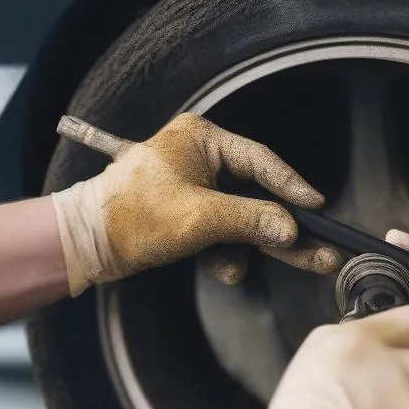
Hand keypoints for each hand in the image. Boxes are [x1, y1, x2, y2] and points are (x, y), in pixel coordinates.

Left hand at [51, 114, 341, 295]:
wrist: (87, 244)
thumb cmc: (133, 216)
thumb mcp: (200, 217)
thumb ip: (251, 220)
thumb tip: (291, 228)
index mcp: (201, 139)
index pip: (261, 162)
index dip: (292, 187)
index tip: (317, 208)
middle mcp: (200, 157)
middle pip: (257, 195)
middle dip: (282, 229)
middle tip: (320, 250)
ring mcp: (194, 187)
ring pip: (240, 219)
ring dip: (246, 247)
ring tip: (248, 267)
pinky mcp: (187, 213)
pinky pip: (221, 233)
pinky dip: (224, 253)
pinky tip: (223, 269)